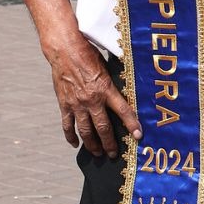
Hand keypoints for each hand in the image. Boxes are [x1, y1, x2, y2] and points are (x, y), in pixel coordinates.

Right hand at [46, 39, 141, 157]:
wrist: (65, 50)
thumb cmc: (88, 55)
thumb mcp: (107, 68)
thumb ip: (114, 84)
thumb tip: (124, 94)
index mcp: (106, 89)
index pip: (123, 111)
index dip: (132, 124)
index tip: (138, 136)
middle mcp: (92, 99)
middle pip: (103, 128)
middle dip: (110, 143)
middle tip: (114, 153)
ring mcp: (76, 104)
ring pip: (85, 131)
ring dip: (92, 144)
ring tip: (97, 153)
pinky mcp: (64, 104)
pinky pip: (67, 125)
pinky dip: (71, 136)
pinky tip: (75, 143)